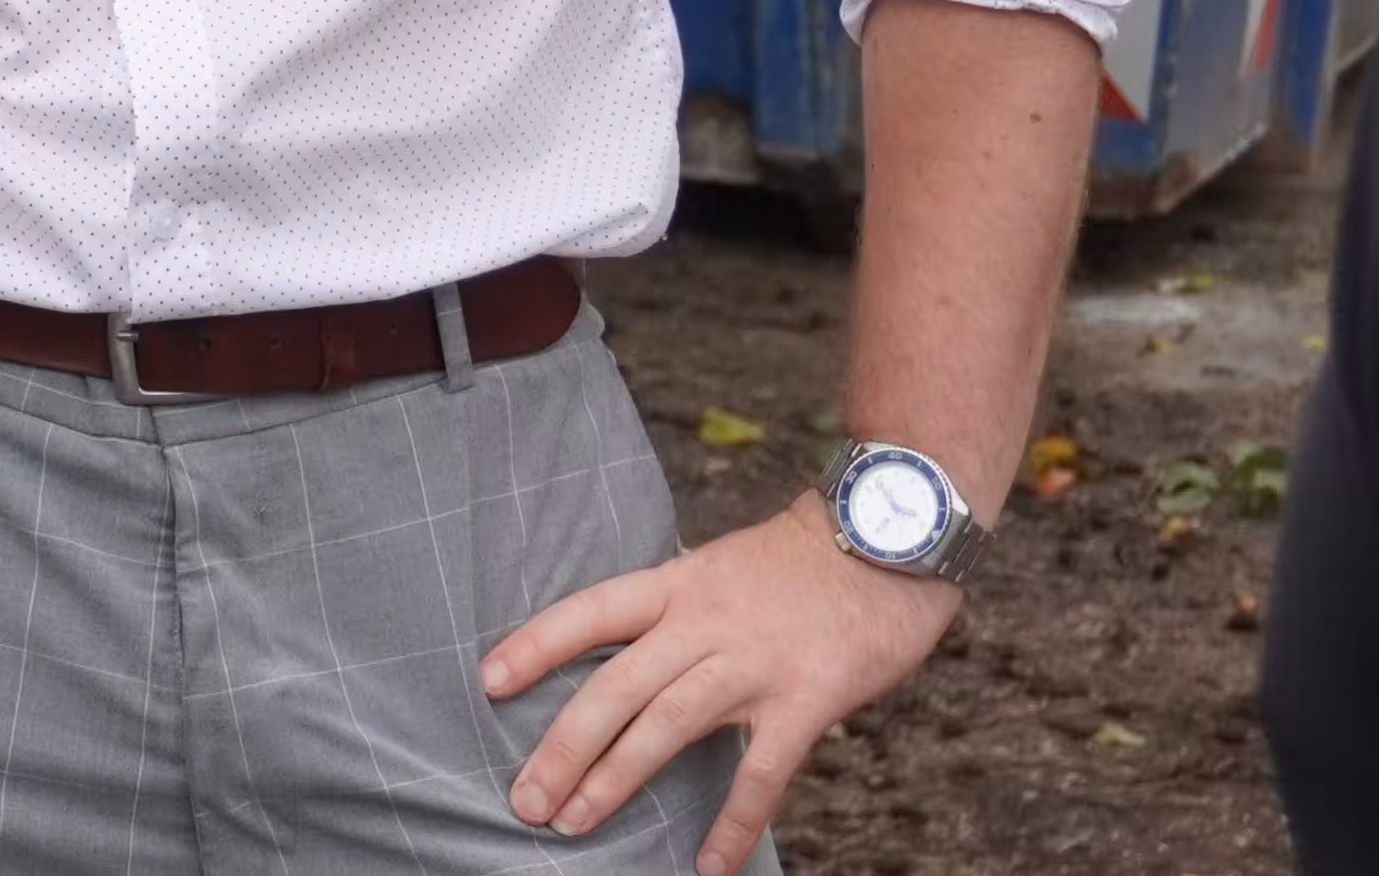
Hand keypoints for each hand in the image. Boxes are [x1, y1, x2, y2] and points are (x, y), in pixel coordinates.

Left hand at [482, 501, 957, 875]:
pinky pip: (761, 772)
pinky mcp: (805, 698)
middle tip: (524, 798)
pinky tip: (710, 864)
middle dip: (563, 745)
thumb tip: (626, 656)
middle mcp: (704, 620)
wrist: (889, 535)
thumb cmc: (801, 561)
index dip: (537, 644)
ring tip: (573, 822)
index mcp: (678, 582)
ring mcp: (753, 661)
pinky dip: (733, 822)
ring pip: (666, 724)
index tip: (489, 680)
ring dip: (615, 778)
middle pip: (616, 685)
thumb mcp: (720, 566)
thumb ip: (675, 609)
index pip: (591, 612)